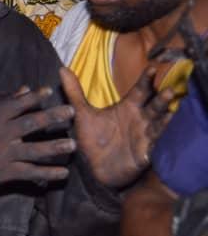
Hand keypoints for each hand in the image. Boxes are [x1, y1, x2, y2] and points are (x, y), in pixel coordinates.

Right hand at [0, 86, 75, 192]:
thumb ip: (6, 104)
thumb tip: (26, 88)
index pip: (16, 105)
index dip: (33, 98)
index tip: (49, 91)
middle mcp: (0, 135)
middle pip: (29, 124)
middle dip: (51, 117)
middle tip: (71, 112)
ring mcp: (4, 154)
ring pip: (33, 150)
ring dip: (54, 147)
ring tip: (72, 145)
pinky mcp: (6, 172)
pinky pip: (30, 172)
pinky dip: (47, 173)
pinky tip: (63, 173)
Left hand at [62, 65, 173, 188]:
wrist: (94, 168)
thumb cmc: (93, 139)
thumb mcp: (82, 114)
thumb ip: (74, 92)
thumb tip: (62, 69)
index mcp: (128, 107)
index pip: (140, 90)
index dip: (146, 79)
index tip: (153, 67)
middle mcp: (140, 119)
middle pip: (155, 106)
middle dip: (162, 99)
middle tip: (170, 90)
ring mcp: (145, 136)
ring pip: (159, 125)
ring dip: (166, 120)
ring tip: (171, 113)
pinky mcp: (146, 153)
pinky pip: (156, 146)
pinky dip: (162, 142)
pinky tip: (167, 138)